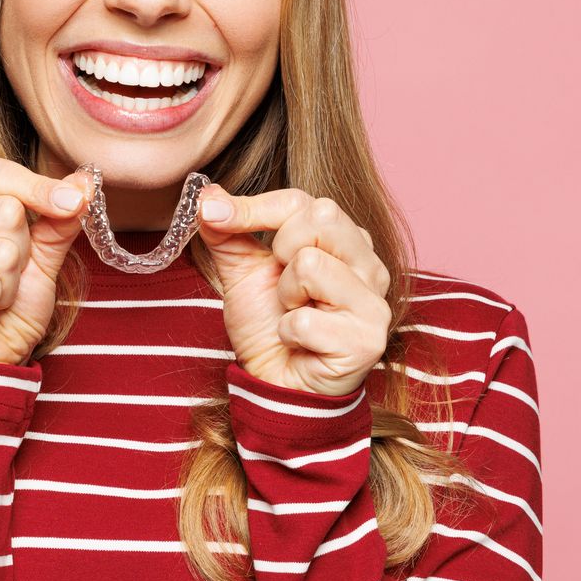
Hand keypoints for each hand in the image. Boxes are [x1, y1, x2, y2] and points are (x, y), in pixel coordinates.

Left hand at [194, 185, 392, 396]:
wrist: (276, 385)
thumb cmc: (269, 326)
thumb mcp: (242, 271)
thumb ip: (228, 231)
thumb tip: (206, 195)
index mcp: (344, 239)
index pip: (301, 200)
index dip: (253, 208)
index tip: (218, 217)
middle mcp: (368, 263)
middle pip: (320, 217)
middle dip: (281, 252)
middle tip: (282, 287)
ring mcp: (374, 301)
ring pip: (312, 264)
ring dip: (286, 297)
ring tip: (294, 315)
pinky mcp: (368, 339)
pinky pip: (307, 318)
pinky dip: (289, 334)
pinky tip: (302, 343)